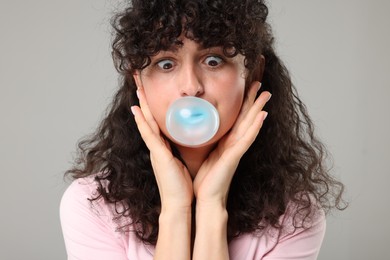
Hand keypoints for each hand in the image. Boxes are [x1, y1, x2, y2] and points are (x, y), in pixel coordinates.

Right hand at [131, 88, 192, 210]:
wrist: (178, 202)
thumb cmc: (181, 184)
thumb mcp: (180, 161)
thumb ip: (179, 149)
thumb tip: (185, 138)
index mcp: (162, 147)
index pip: (155, 121)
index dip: (150, 106)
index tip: (147, 90)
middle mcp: (156, 146)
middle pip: (147, 117)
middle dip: (143, 99)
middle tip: (138, 82)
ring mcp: (155, 150)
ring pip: (146, 122)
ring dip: (141, 105)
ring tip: (137, 88)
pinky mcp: (158, 155)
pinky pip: (149, 135)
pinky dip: (142, 123)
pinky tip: (136, 110)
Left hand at [193, 82, 270, 206]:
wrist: (206, 198)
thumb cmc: (206, 179)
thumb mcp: (206, 155)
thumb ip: (208, 142)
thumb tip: (200, 129)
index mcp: (226, 143)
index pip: (237, 119)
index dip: (243, 104)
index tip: (247, 88)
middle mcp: (234, 144)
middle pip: (246, 118)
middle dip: (254, 101)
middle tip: (261, 84)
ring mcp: (236, 150)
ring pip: (250, 125)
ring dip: (258, 109)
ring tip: (266, 94)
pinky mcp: (235, 157)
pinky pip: (247, 139)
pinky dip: (255, 127)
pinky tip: (262, 116)